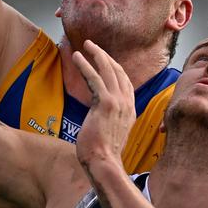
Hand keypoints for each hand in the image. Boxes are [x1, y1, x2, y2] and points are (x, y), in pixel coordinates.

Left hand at [73, 40, 135, 169]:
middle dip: (105, 56)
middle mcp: (127, 104)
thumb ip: (109, 123)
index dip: (115, 68)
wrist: (104, 163)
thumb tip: (100, 122)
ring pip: (108, 70)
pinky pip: (94, 78)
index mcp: (130, 111)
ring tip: (85, 44)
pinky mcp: (104, 103)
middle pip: (119, 72)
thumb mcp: (111, 135)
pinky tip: (76, 57)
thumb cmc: (103, 155)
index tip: (105, 60)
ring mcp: (118, 102)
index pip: (126, 83)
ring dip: (96, 54)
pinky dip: (85, 65)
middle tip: (93, 45)